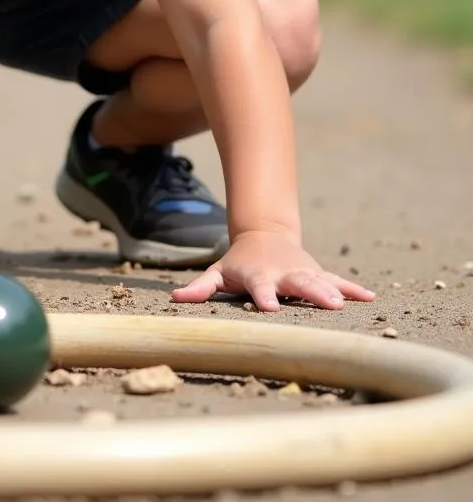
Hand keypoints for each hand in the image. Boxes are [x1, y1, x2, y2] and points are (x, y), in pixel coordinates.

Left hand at [170, 230, 375, 311]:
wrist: (264, 236)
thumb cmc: (238, 263)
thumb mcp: (217, 272)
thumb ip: (200, 287)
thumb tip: (175, 298)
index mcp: (257, 275)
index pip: (260, 287)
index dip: (264, 297)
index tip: (270, 308)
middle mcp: (282, 274)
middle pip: (297, 284)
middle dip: (311, 293)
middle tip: (328, 306)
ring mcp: (302, 272)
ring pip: (320, 281)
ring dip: (334, 291)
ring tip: (347, 304)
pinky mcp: (317, 273)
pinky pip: (337, 280)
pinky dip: (352, 288)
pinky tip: (370, 298)